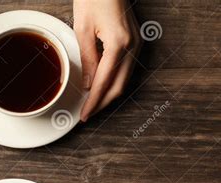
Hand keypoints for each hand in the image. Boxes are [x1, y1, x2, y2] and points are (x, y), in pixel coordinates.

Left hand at [73, 0, 141, 120]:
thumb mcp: (83, 29)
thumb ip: (88, 60)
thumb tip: (89, 84)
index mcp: (118, 44)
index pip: (104, 83)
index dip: (94, 102)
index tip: (84, 115)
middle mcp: (133, 46)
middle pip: (119, 87)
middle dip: (102, 104)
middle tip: (87, 115)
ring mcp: (137, 44)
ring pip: (124, 80)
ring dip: (109, 95)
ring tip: (93, 105)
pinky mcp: (136, 41)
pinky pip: (126, 69)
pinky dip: (115, 82)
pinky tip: (103, 88)